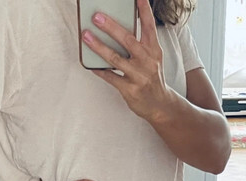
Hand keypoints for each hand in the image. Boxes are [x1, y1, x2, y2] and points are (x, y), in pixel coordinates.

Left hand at [82, 0, 169, 120]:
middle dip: (111, 27)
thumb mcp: (153, 58)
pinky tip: (89, 64)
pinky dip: (99, 70)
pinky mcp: (130, 90)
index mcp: (154, 50)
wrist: (160, 105)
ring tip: (86, 36)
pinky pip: (110, 77)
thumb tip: (119, 28)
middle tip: (96, 16)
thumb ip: (141, 44)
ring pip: (115, 58)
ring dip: (99, 46)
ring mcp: (138, 76)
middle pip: (128, 40)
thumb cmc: (152, 77)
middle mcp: (147, 61)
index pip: (149, 26)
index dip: (144, 10)